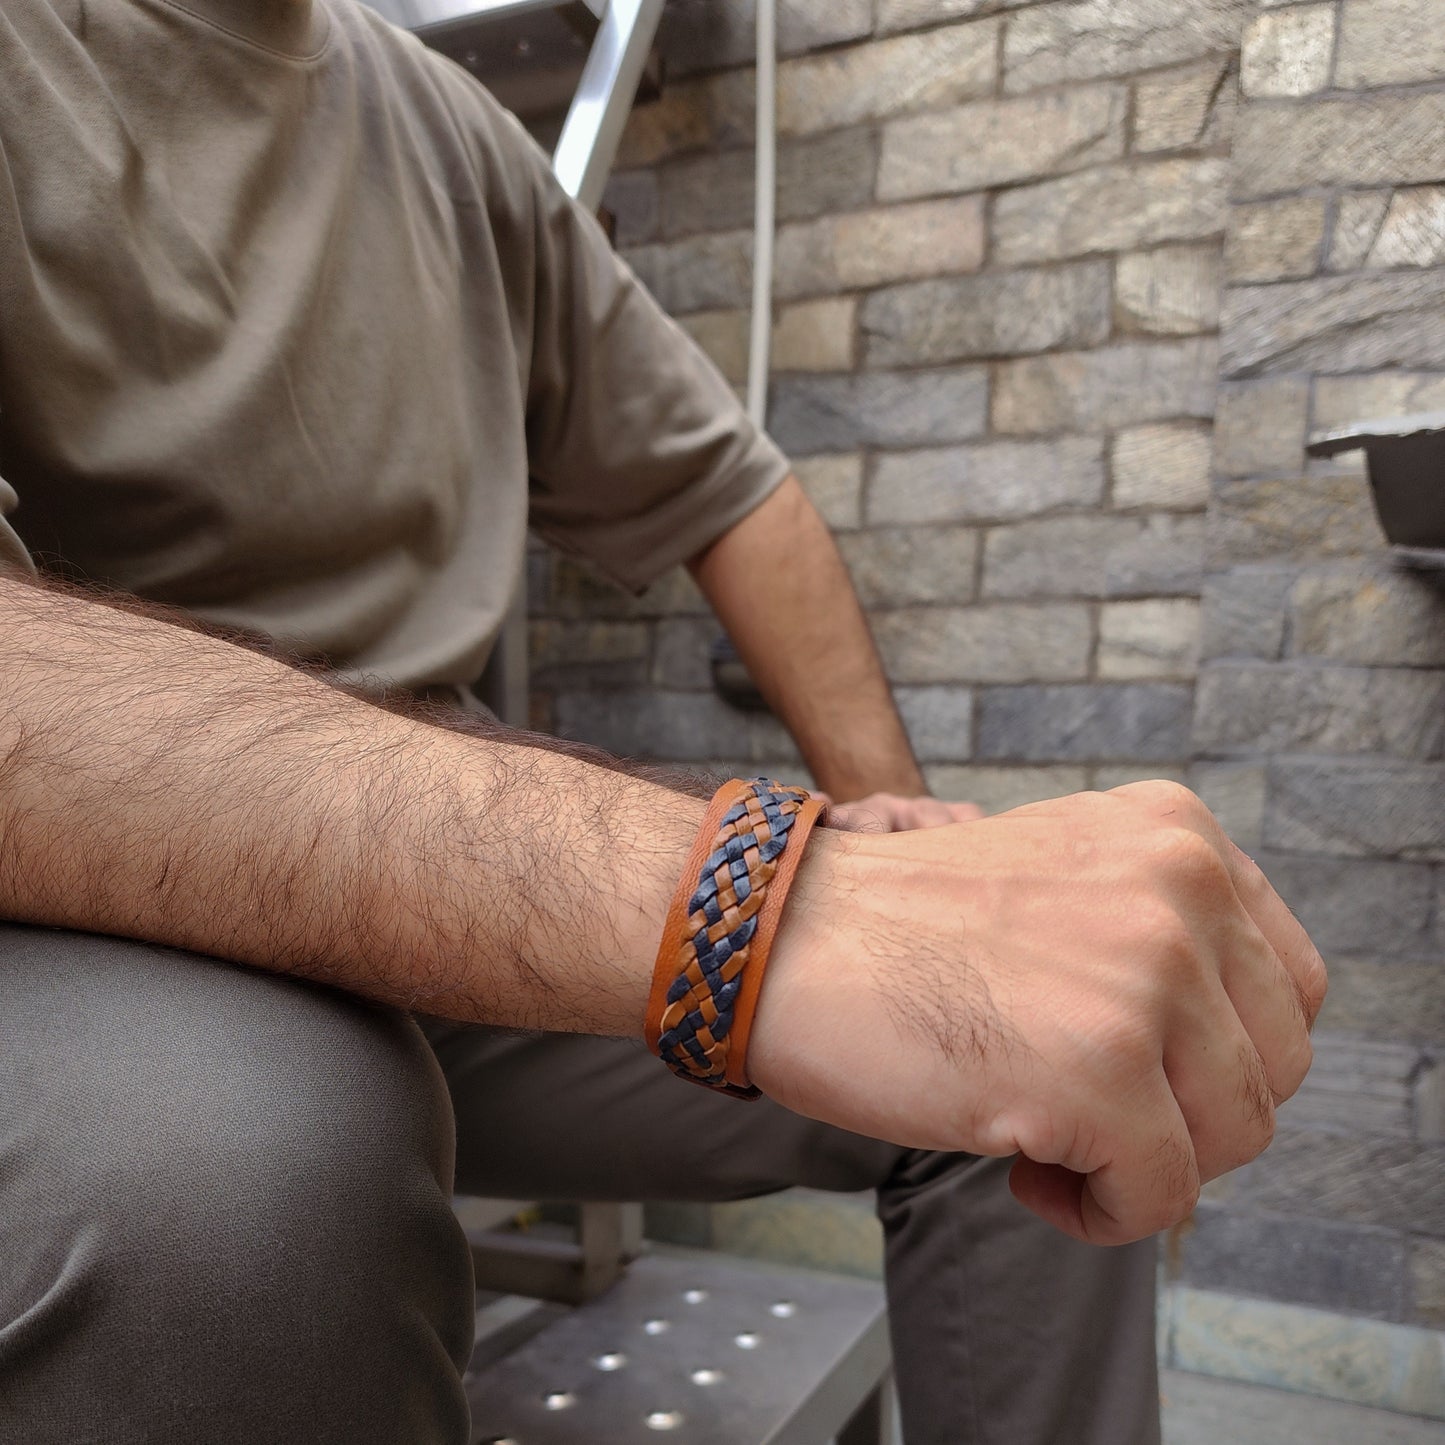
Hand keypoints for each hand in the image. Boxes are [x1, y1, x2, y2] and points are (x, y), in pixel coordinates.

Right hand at [749, 781, 1325, 1245]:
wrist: (777, 936)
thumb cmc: (900, 927)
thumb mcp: (1064, 877)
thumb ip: (1159, 930)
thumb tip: (1230, 1053)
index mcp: (1176, 833)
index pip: (1289, 987)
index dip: (1220, 1056)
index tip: (1140, 1073)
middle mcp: (1180, 889)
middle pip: (1273, 1069)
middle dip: (1187, 1117)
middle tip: (1088, 1115)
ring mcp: (1145, 978)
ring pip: (1232, 1138)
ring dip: (1143, 1166)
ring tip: (1047, 1142)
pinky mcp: (1099, 1073)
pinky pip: (1159, 1198)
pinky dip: (1100, 1213)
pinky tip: (1025, 1175)